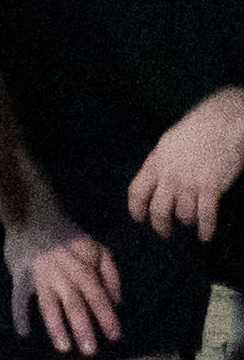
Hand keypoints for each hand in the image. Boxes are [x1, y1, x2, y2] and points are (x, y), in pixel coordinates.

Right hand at [4, 201, 124, 358]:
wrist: (33, 218)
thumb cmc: (69, 237)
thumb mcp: (97, 248)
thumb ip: (110, 274)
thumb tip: (117, 301)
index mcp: (81, 267)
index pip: (97, 295)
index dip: (106, 316)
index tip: (114, 336)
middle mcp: (61, 275)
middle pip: (74, 304)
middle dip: (82, 328)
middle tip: (90, 351)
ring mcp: (39, 278)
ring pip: (49, 305)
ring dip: (56, 327)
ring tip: (63, 348)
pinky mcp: (21, 278)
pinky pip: (20, 298)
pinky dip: (19, 315)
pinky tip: (24, 333)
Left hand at [128, 92, 243, 238]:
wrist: (222, 122)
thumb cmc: (195, 131)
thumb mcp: (167, 145)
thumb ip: (160, 164)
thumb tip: (155, 182)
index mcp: (155, 163)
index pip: (137, 192)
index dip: (136, 209)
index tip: (140, 219)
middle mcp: (170, 175)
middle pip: (158, 210)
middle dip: (161, 225)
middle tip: (165, 232)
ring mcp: (190, 182)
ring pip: (183, 215)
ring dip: (187, 222)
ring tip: (190, 223)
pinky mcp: (212, 187)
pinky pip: (206, 216)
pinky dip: (206, 229)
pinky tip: (205, 236)